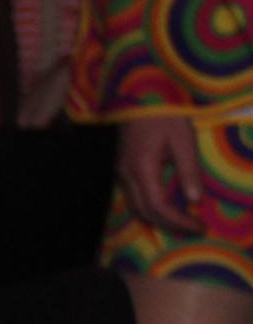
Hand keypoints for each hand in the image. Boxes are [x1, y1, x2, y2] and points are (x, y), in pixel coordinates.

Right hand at [117, 116, 206, 234]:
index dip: (179, 221)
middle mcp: (126, 174)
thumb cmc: (164, 114)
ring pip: (137, 207)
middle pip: (145, 212)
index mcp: (141, 168)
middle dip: (171, 225)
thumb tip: (196, 200)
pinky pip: (135, 197)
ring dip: (160, 219)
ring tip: (185, 220)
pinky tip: (171, 206)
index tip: (201, 226)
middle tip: (196, 228)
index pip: (158, 206)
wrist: (139, 95)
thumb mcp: (183, 140)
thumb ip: (189, 170)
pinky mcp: (123, 168)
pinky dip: (153, 208)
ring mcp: (121, 172)